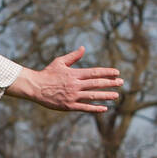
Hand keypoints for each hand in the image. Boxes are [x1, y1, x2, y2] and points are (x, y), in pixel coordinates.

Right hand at [4, 46, 121, 112]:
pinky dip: (95, 108)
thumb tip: (83, 48)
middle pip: (96, 83)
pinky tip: (104, 108)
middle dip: (110, 83)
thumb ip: (73, 56)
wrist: (35, 87)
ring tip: (117, 95)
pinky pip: (85, 108)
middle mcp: (75, 85)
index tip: (117, 72)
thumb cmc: (47, 73)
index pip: (94, 72)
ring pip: (93, 96)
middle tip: (121, 82)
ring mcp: (73, 96)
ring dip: (106, 95)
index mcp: (74, 74)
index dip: (107, 72)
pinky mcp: (69, 106)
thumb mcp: (59, 62)